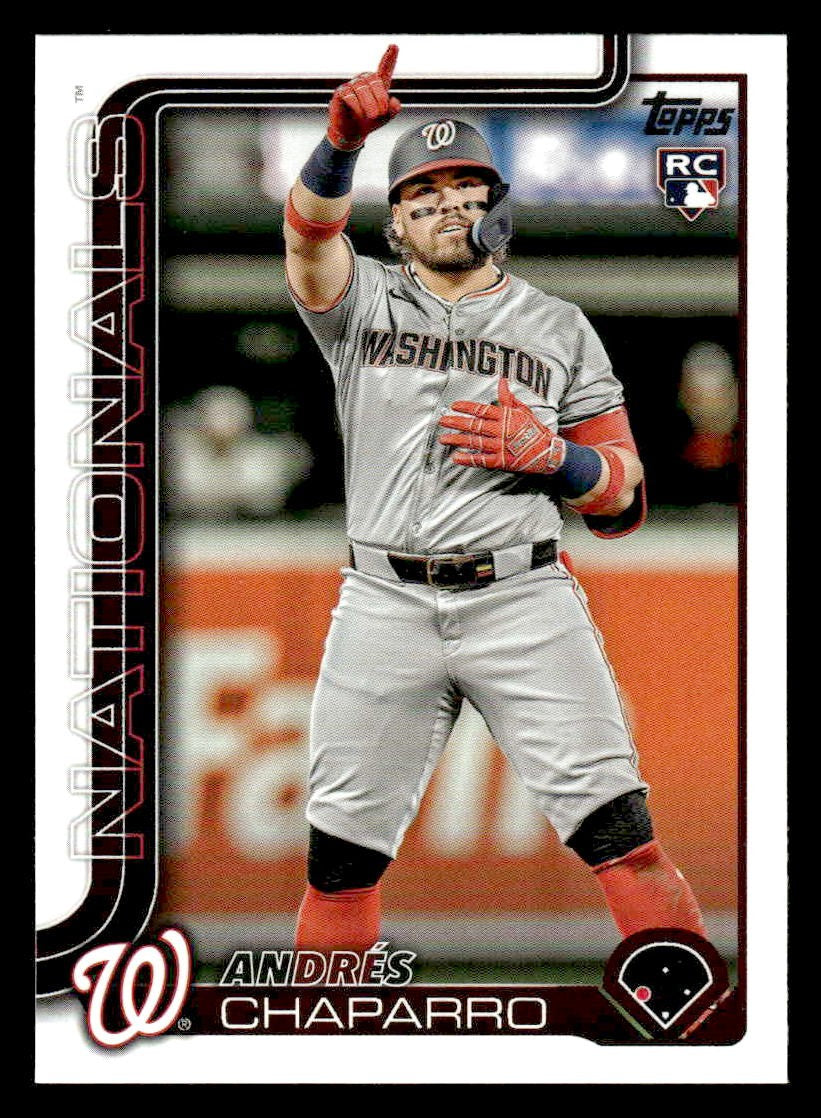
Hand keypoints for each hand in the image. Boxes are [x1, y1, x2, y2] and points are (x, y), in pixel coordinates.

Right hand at [327, 45, 401, 150]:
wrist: (352, 134)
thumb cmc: (368, 122)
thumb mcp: (385, 117)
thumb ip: (393, 110)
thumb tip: (395, 102)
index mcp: (377, 85)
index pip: (384, 68)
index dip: (389, 58)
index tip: (394, 46)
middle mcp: (364, 81)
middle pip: (374, 80)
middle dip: (380, 97)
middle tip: (381, 112)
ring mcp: (351, 85)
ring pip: (362, 88)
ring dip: (369, 103)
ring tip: (372, 115)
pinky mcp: (340, 93)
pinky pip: (349, 95)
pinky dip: (357, 106)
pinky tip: (360, 113)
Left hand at [439, 376, 566, 473]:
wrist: (549, 452)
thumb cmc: (535, 430)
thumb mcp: (523, 410)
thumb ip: (508, 397)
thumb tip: (501, 380)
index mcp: (506, 417)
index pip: (482, 410)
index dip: (466, 407)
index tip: (453, 406)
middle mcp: (501, 430)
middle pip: (474, 425)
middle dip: (456, 423)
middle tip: (442, 421)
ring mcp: (500, 446)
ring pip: (474, 442)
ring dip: (457, 440)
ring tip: (443, 439)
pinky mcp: (502, 461)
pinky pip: (481, 460)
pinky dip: (468, 459)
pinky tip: (456, 457)